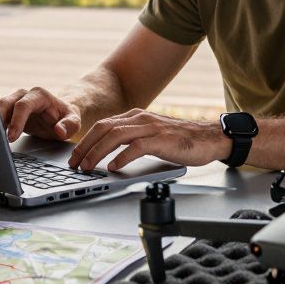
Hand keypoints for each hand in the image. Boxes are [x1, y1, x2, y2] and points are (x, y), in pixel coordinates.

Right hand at [0, 87, 80, 141]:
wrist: (59, 116)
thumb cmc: (65, 118)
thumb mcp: (74, 123)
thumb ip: (69, 125)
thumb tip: (59, 130)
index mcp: (39, 95)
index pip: (23, 105)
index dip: (16, 121)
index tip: (12, 136)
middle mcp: (24, 95)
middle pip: (5, 103)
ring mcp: (14, 101)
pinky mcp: (8, 111)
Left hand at [68, 109, 228, 170]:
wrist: (210, 138)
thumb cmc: (182, 140)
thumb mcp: (152, 135)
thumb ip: (133, 140)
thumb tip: (110, 155)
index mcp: (136, 116)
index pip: (103, 125)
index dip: (86, 140)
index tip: (75, 155)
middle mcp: (141, 118)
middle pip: (104, 129)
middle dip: (85, 146)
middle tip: (74, 163)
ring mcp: (151, 128)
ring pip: (115, 136)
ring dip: (97, 152)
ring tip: (87, 166)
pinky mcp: (162, 140)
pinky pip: (136, 147)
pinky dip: (121, 157)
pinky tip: (113, 167)